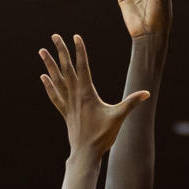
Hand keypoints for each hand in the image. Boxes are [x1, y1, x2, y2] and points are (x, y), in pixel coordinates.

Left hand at [39, 34, 149, 156]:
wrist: (85, 153)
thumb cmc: (102, 136)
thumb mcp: (119, 117)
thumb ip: (132, 103)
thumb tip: (147, 93)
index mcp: (87, 93)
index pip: (83, 66)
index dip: (80, 51)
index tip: (76, 36)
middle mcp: (75, 95)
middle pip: (66, 68)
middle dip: (61, 51)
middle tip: (55, 35)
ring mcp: (68, 104)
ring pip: (57, 79)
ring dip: (50, 65)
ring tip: (42, 51)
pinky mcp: (65, 112)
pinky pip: (55, 95)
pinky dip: (49, 86)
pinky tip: (43, 77)